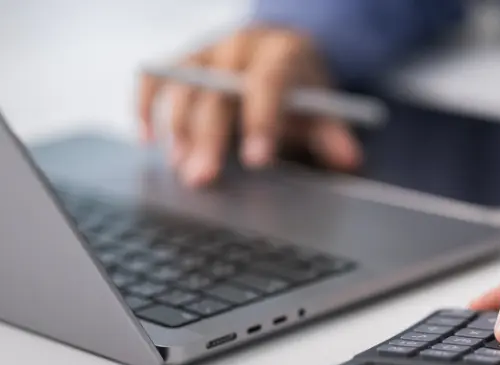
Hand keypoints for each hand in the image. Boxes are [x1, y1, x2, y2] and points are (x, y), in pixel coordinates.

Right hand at [138, 27, 360, 186]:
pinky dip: (146, 106)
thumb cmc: (302, 86)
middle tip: (201, 178)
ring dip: (177, 131)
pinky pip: (155, 77)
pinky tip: (148, 139)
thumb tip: (348, 160)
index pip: (268, 83)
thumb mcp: (324, 107)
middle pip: (217, 92)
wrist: (283, 50)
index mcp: (281, 53)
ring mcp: (208, 51)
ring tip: (181, 168)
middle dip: (208, 139)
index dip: (261, 122)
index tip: (256, 160)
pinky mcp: (183, 61)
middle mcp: (240, 47)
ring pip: (182, 87)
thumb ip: (333, 134)